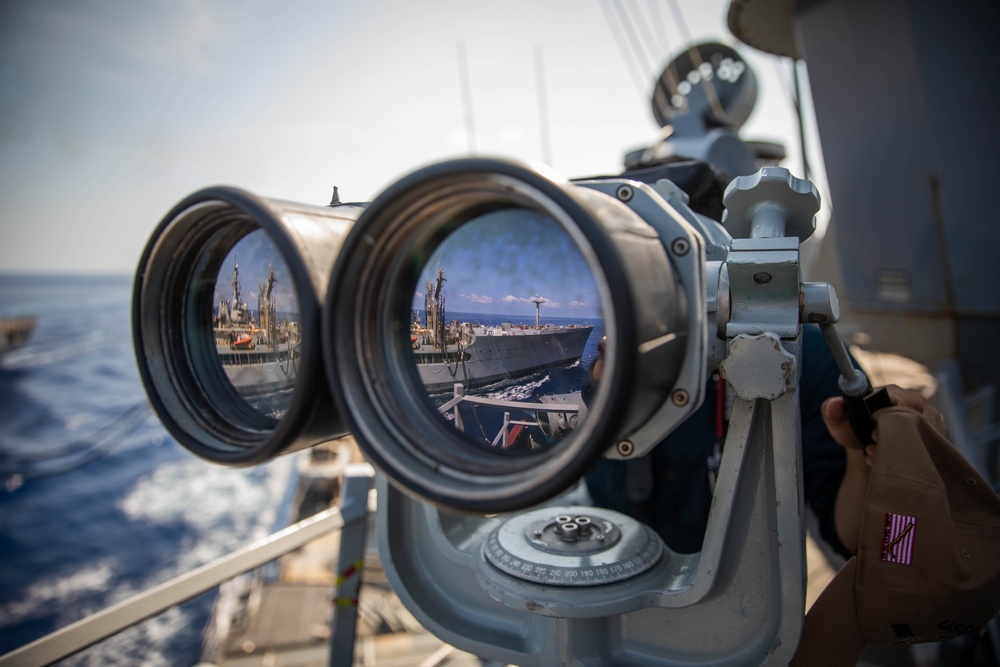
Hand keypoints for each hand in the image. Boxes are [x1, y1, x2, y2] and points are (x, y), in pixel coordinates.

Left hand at [822, 384, 946, 460]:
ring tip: (877, 453)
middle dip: (896, 436)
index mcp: (892, 391)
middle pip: (918, 417)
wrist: (867, 448)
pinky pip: (933, 445)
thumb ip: (831, 411)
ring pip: (926, 434)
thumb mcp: (838, 422)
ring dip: (903, 449)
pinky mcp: (938, 435)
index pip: (902, 399)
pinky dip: (913, 456)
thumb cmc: (852, 430)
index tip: (874, 433)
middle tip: (874, 446)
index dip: (890, 417)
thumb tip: (835, 403)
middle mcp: (916, 401)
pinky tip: (892, 460)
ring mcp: (931, 418)